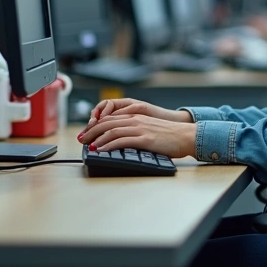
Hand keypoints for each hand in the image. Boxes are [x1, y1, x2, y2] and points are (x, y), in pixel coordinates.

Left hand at [79, 114, 196, 158]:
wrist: (186, 136)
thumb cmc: (169, 136)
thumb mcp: (149, 129)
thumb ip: (135, 132)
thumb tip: (120, 141)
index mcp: (136, 116)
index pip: (110, 118)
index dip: (95, 125)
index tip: (86, 133)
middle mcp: (135, 120)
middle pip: (107, 123)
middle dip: (91, 131)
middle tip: (80, 139)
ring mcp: (140, 129)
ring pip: (112, 130)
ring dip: (97, 139)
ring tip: (87, 145)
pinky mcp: (145, 139)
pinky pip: (122, 140)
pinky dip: (109, 145)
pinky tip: (102, 149)